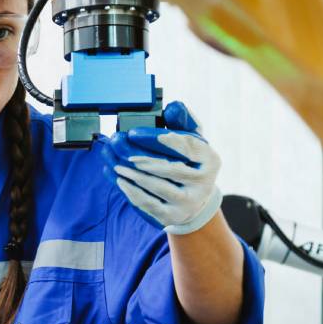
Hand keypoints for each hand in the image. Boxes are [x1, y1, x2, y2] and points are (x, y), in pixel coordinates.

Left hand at [101, 101, 221, 234]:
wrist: (193, 202)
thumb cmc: (188, 163)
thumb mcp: (191, 141)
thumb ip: (183, 122)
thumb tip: (173, 106)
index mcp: (210, 160)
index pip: (186, 146)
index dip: (158, 139)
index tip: (133, 132)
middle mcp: (203, 183)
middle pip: (167, 167)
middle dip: (137, 153)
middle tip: (115, 142)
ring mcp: (187, 202)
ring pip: (154, 185)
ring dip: (129, 171)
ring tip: (112, 159)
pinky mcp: (170, 216)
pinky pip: (146, 203)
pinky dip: (129, 189)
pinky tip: (117, 178)